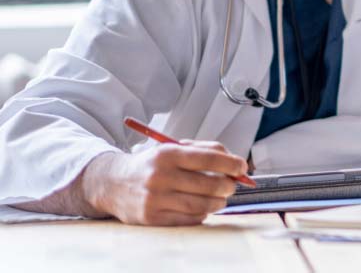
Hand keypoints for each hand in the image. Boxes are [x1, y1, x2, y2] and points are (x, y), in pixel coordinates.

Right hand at [82, 140, 247, 225]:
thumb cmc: (152, 164)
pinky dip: (202, 214)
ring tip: (222, 198)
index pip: (209, 159)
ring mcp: (155, 199)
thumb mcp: (173, 148)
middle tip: (233, 185)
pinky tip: (203, 207)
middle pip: (208, 184)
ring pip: (201, 205)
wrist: (113, 183)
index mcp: (168, 154)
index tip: (242, 168)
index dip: (231, 164)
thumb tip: (235, 163)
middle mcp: (160, 176)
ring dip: (218, 202)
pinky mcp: (152, 218)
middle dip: (228, 186)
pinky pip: (188, 219)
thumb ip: (205, 150)